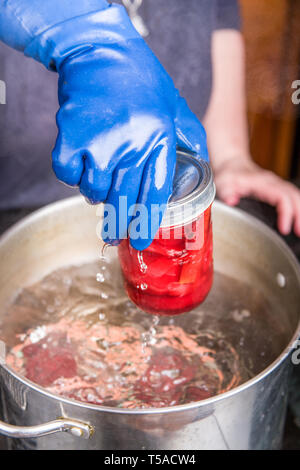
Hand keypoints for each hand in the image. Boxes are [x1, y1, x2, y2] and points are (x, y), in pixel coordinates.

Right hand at [22, 4, 207, 249]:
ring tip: (99, 178)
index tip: (139, 240)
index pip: (154, 196)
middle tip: (113, 234)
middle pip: (123, 202)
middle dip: (118, 224)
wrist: (101, 51)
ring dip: (95, 192)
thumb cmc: (141, 80)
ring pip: (93, 192)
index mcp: (160, 141)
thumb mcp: (176, 106)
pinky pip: (67, 175)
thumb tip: (203, 165)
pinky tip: (80, 164)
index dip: (146, 224)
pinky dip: (71, 175)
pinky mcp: (71, 137)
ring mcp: (100, 143)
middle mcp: (132, 146)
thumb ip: (191, 137)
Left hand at [214, 157, 299, 236]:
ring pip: (295, 196)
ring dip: (299, 213)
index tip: (284, 228)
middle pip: (294, 196)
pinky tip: (296, 220)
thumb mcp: (223, 182)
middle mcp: (273, 182)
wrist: (232, 164)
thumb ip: (226, 191)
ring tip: (299, 230)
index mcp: (262, 182)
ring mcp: (276, 184)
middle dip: (299, 215)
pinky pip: (292, 197)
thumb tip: (232, 201)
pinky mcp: (277, 188)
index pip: (281, 196)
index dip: (286, 213)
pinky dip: (297, 208)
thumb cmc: (229, 174)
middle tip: (298, 232)